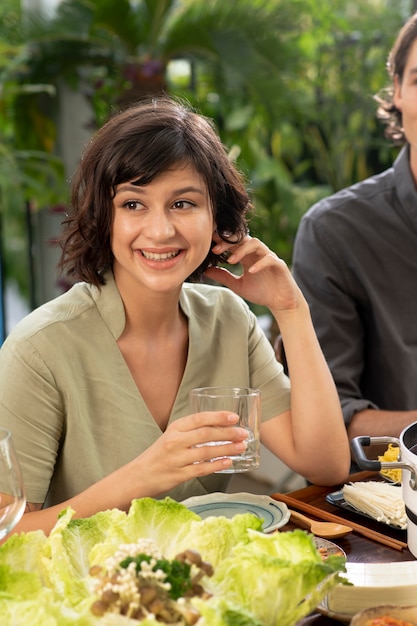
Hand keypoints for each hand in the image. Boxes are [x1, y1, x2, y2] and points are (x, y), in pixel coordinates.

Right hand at [133, 411, 248, 494]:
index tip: (234, 417)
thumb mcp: (171, 435)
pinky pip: (202, 469)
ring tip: (240, 447)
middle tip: (243, 433)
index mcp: (175, 428)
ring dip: (227, 449)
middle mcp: (175, 441)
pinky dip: (217, 465)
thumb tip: (219, 426)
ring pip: (206, 451)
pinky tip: (228, 462)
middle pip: (206, 434)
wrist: (139, 476)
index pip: (199, 418)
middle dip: (228, 433)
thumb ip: (191, 431)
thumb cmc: (159, 454)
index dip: (218, 416)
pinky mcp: (178, 475)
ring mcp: (176, 459)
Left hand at [205, 234, 304, 314]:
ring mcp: (269, 257)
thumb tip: (205, 270)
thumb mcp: (237, 285)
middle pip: (242, 238)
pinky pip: (270, 259)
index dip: (221, 242)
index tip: (208, 246)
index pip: (233, 243)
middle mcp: (257, 253)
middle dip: (228, 242)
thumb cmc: (261, 292)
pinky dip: (260, 263)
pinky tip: (251, 271)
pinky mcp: (279, 265)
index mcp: (247, 256)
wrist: (280, 303)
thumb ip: (223, 276)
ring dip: (242, 250)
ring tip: (231, 261)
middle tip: (215, 250)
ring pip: (256, 243)